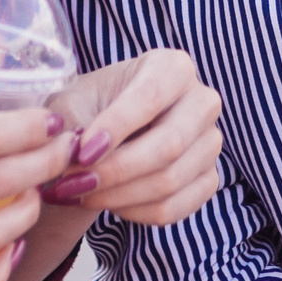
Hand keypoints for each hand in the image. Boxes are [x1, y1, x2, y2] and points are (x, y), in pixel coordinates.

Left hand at [41, 48, 223, 223]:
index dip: (116, 127)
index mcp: (172, 68)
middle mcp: (202, 102)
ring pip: (170, 181)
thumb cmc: (91, 107)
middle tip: (74, 184)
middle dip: (116, 170)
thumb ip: (70, 124)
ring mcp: (210, 143)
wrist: (107, 134)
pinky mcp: (208, 179)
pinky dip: (134, 212)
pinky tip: (107, 203)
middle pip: (169, 145)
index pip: (149, 97)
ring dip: (118, 196)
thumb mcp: (73, 101)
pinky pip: (174, 208)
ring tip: (79, 194)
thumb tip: (71, 153)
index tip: (82, 153)